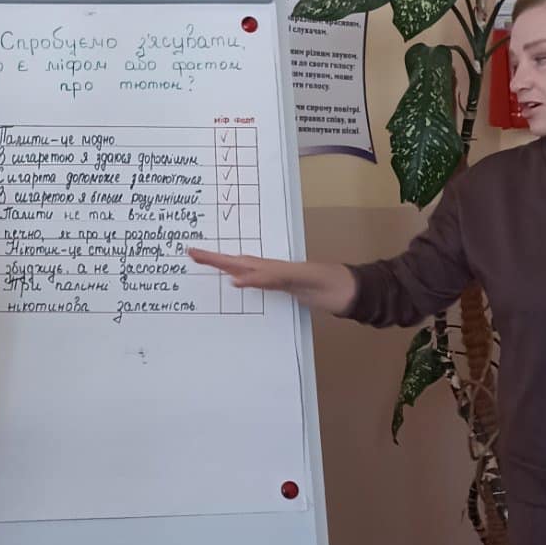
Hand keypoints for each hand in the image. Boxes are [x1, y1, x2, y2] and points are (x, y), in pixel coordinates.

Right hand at [186, 248, 355, 314]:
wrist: (354, 292)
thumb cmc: (330, 284)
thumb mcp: (300, 280)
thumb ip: (270, 278)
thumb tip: (237, 279)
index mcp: (272, 267)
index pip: (237, 262)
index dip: (214, 258)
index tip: (192, 251)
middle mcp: (273, 271)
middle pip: (237, 263)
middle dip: (213, 260)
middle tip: (191, 254)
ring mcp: (280, 280)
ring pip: (245, 272)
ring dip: (225, 269)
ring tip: (206, 266)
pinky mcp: (287, 291)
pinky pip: (258, 285)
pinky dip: (243, 283)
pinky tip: (239, 286)